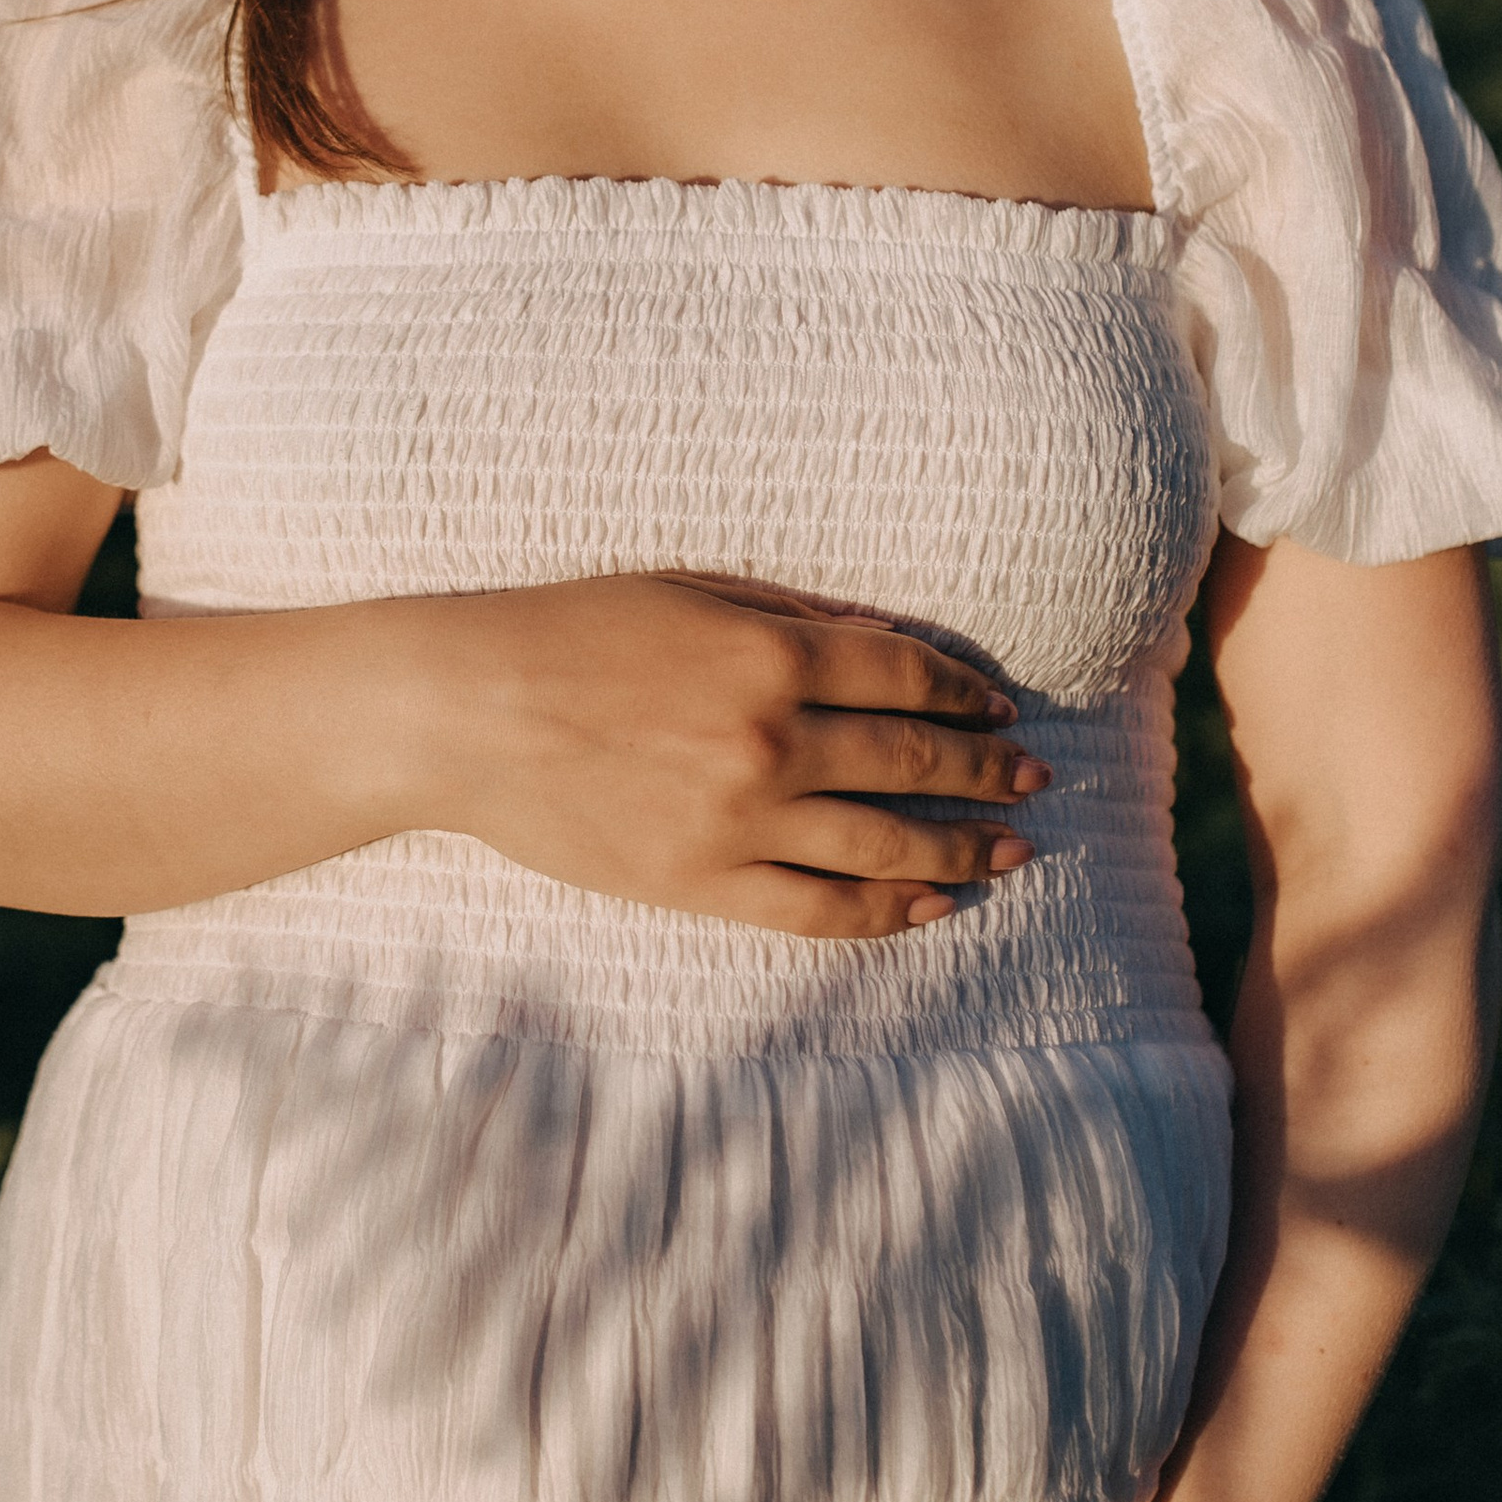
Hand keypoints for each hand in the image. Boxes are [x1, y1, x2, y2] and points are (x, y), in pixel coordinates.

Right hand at [403, 572, 1045, 937]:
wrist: (467, 711)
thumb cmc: (571, 631)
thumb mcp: (689, 589)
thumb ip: (793, 615)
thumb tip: (888, 647)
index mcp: (771, 652)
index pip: (907, 676)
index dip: (967, 693)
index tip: (1001, 708)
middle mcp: (771, 739)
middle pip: (913, 760)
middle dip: (985, 772)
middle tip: (1034, 780)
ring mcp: (739, 820)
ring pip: (884, 845)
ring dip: (961, 847)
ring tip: (1011, 851)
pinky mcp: (701, 882)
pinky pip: (817, 909)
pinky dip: (886, 911)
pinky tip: (930, 905)